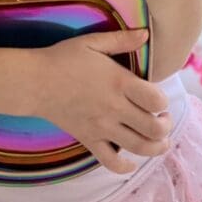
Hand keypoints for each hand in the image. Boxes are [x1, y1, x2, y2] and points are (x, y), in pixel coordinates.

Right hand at [33, 29, 172, 173]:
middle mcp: (114, 108)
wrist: (35, 81)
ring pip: (139, 148)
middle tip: (163, 119)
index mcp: (119, 83)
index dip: (164, 101)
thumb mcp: (93, 42)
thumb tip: (146, 34)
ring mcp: (102, 128)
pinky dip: (125, 167)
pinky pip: (111, 162)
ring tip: (159, 140)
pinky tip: (131, 161)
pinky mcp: (89, 140)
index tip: (159, 98)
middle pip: (153, 128)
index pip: (156, 100)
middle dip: (166, 126)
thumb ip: (122, 39)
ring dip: (156, 147)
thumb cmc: (64, 58)